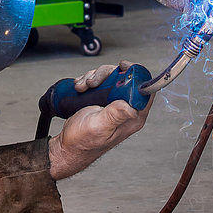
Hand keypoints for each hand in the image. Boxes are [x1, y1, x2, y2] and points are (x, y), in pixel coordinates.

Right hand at [47, 60, 151, 181]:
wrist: (67, 146)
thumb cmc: (83, 142)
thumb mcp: (98, 126)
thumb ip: (114, 115)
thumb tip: (132, 106)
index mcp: (132, 117)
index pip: (144, 90)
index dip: (137, 74)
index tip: (123, 67)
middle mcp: (126, 110)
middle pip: (126, 79)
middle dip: (107, 74)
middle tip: (94, 82)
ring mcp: (114, 105)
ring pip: (111, 79)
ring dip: (95, 77)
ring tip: (84, 87)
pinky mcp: (104, 102)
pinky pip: (101, 83)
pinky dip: (89, 80)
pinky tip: (81, 88)